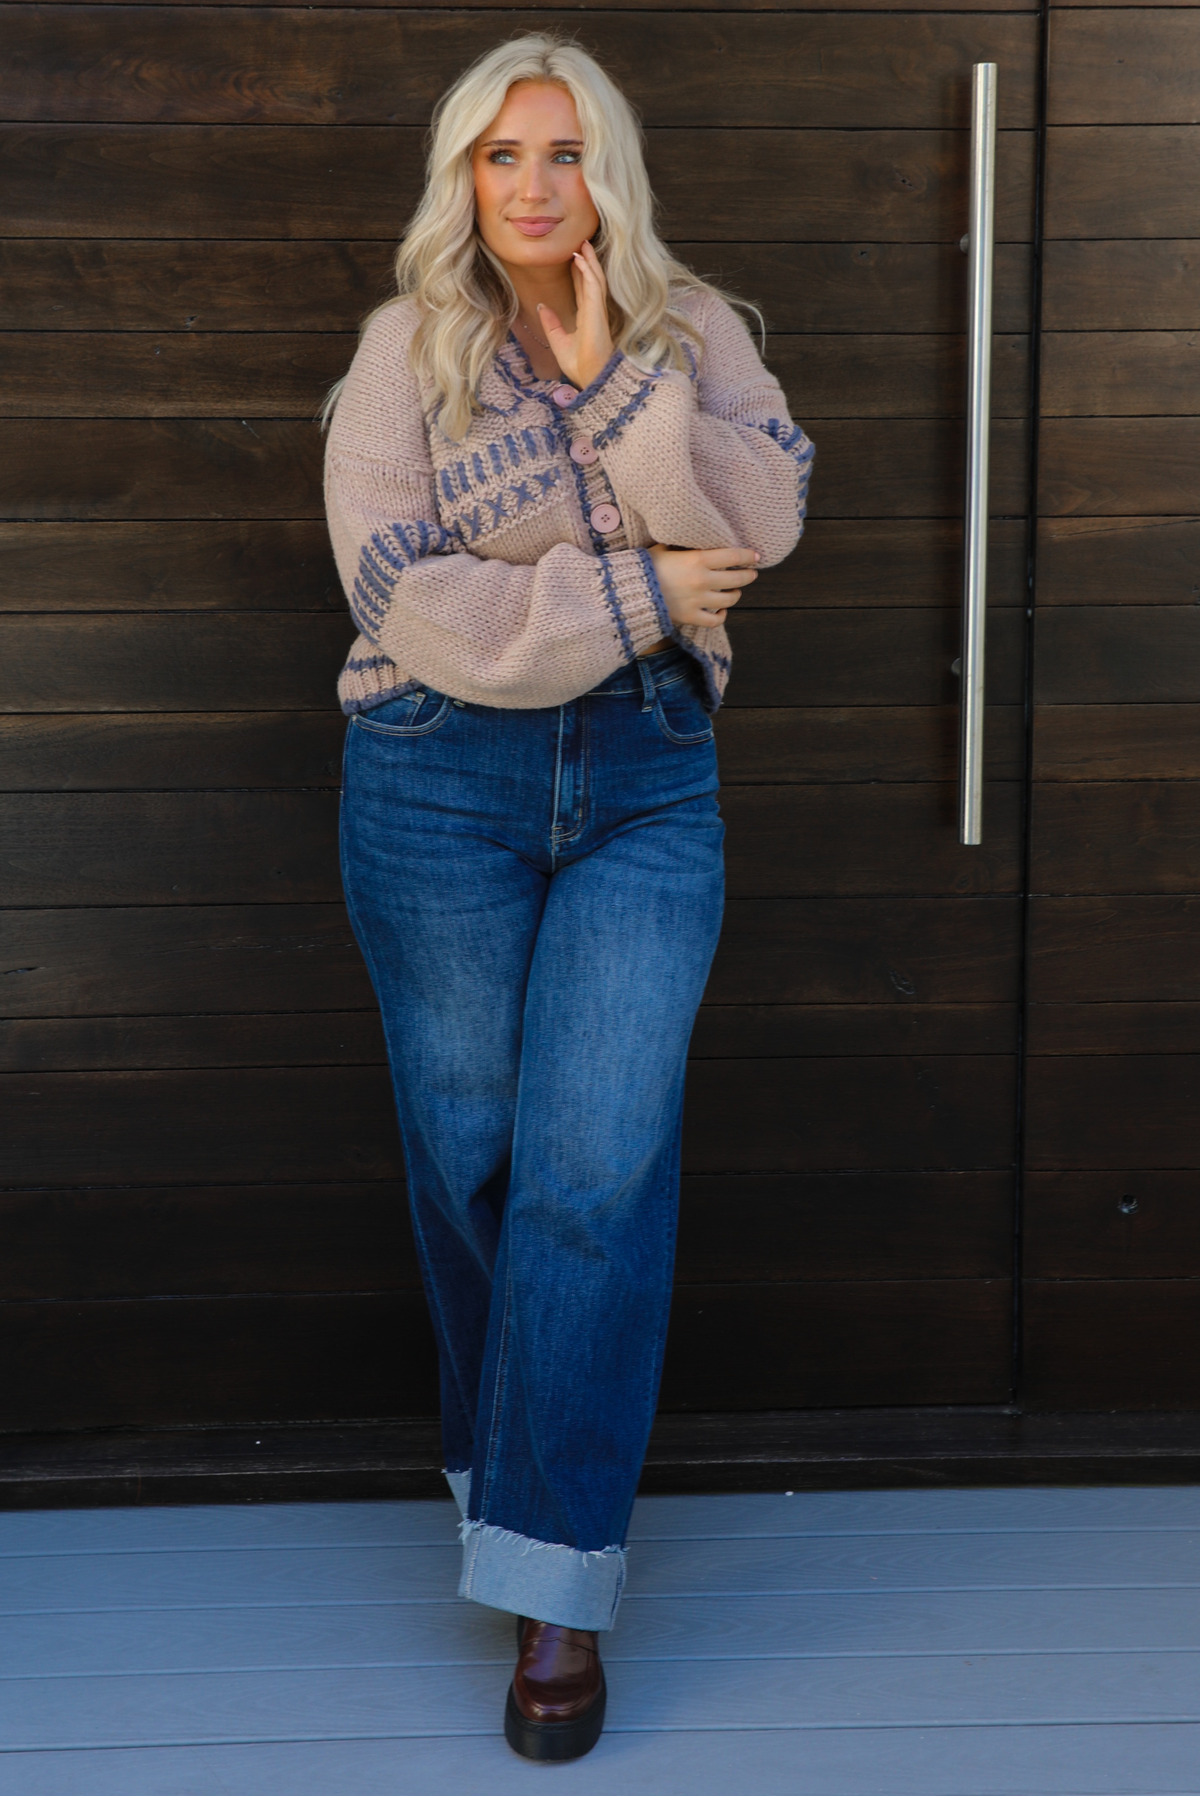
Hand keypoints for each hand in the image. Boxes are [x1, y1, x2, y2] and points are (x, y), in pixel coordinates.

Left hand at [538, 241, 613, 390]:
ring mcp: (597, 310)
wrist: (590, 377)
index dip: (579, 273)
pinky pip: (593, 285)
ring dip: (590, 261)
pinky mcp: (597, 311)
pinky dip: (587, 270)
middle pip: (591, 280)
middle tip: (581, 243)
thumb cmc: (579, 365)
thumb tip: (542, 306)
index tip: (574, 259)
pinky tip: (580, 258)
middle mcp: (594, 311)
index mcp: (587, 317)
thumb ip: (551, 323)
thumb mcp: (558, 340)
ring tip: (584, 244)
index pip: (583, 290)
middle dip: (587, 262)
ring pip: (595, 278)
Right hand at [647, 545, 759, 628]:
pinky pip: (715, 620)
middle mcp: (702, 580)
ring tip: (735, 591)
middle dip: (748, 575)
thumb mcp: (664, 547)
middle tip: (751, 573)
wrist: (628, 591)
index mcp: (697, 560)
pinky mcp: (690, 617)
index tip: (756, 555)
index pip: (733, 557)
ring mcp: (697, 601)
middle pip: (737, 579)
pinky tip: (721, 610)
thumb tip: (695, 536)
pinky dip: (721, 616)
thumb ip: (683, 545)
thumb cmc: (645, 566)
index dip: (748, 556)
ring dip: (736, 594)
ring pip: (730, 600)